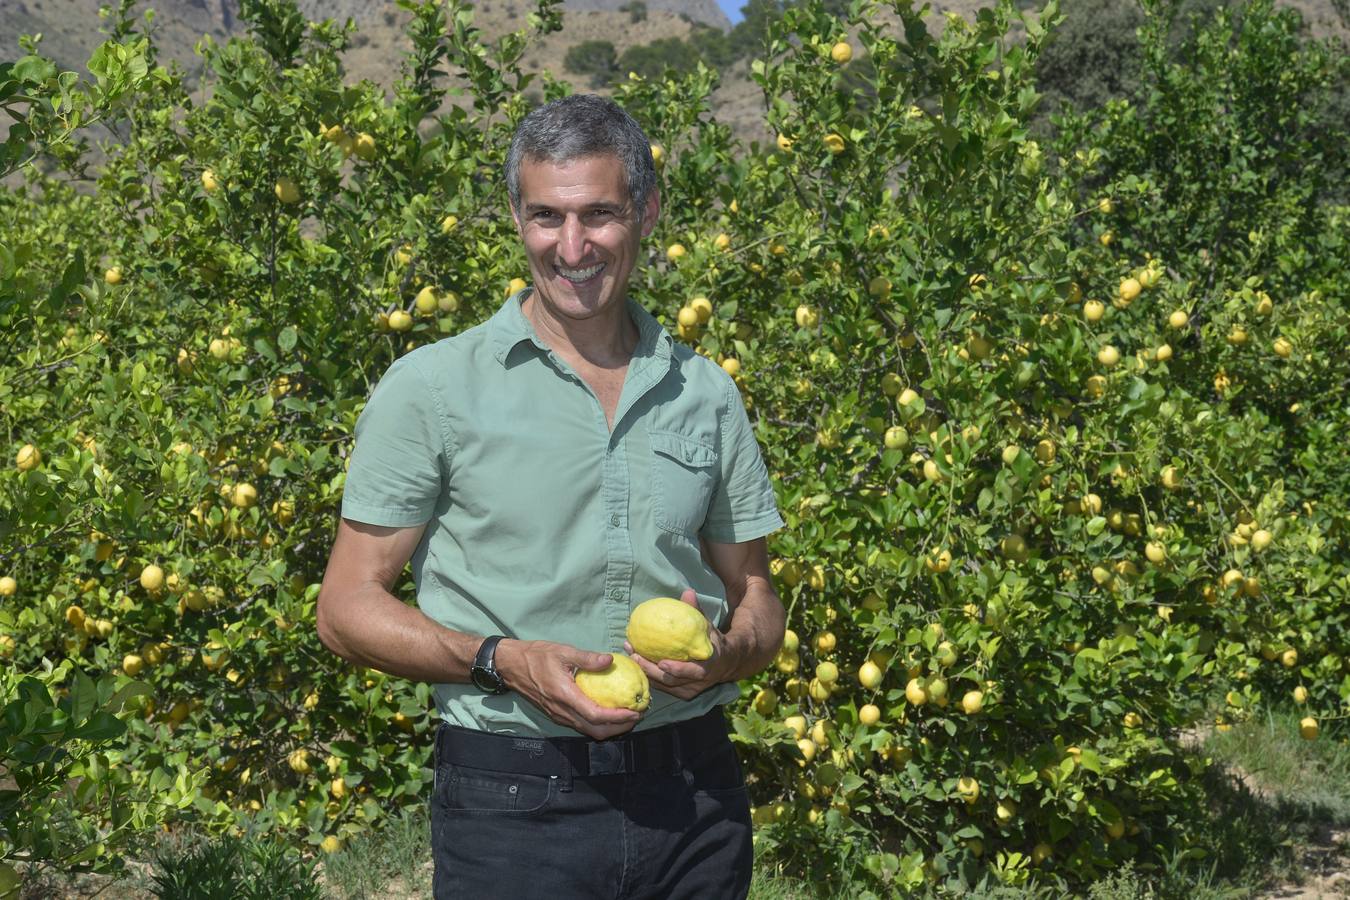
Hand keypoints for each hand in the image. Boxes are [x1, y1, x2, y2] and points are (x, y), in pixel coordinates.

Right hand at [494, 639, 641, 739]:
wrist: (511, 666)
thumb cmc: (536, 656)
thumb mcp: (563, 651)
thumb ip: (587, 658)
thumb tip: (610, 660)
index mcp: (564, 695)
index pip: (595, 714)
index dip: (617, 717)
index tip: (635, 711)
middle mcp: (561, 711)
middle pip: (595, 730)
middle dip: (619, 728)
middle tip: (637, 716)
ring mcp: (558, 715)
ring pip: (588, 731)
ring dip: (609, 728)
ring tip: (627, 717)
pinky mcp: (556, 715)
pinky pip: (580, 725)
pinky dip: (598, 724)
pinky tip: (608, 713)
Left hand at [625, 588, 729, 700]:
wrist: (725, 664)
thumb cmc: (713, 641)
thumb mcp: (708, 626)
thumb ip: (697, 611)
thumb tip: (687, 592)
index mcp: (709, 666)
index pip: (694, 671)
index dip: (678, 669)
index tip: (661, 661)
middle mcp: (699, 682)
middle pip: (672, 681)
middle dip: (651, 669)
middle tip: (635, 654)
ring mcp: (690, 690)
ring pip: (664, 685)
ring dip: (645, 671)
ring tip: (630, 654)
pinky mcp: (682, 694)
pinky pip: (662, 687)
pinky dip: (648, 676)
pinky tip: (635, 661)